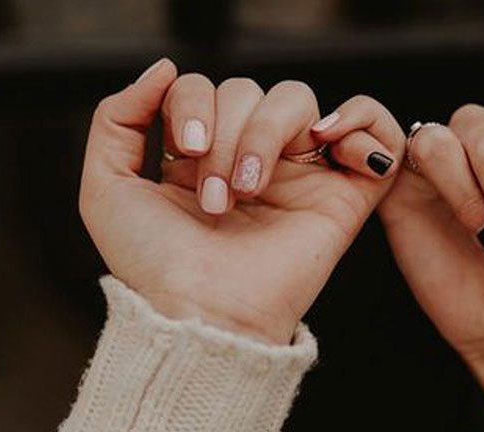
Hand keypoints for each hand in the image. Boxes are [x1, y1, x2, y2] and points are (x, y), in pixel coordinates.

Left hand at [80, 58, 403, 343]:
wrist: (202, 312)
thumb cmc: (157, 266)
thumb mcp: (107, 186)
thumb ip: (118, 116)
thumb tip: (164, 68)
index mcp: (204, 159)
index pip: (204, 88)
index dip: (192, 106)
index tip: (184, 155)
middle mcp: (252, 162)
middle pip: (248, 90)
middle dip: (227, 132)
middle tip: (217, 195)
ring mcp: (300, 178)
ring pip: (297, 100)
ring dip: (265, 133)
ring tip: (252, 189)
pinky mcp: (344, 198)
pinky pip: (376, 133)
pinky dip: (361, 119)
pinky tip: (325, 141)